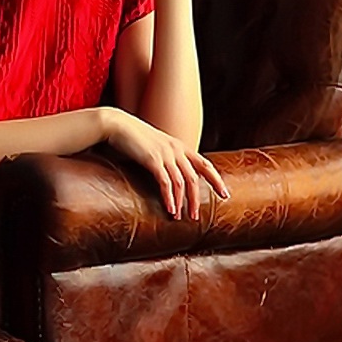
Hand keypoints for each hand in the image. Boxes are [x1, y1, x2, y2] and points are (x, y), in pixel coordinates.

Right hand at [101, 108, 228, 220]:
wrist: (117, 124)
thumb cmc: (133, 136)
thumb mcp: (156, 145)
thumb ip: (166, 157)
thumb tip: (170, 173)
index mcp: (180, 146)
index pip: (205, 164)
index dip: (216, 180)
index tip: (224, 194)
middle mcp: (176, 150)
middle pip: (195, 177)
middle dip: (196, 198)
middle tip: (196, 216)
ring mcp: (166, 154)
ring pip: (182, 182)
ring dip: (183, 202)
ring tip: (180, 217)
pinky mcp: (153, 160)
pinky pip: (166, 183)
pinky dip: (169, 198)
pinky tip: (170, 209)